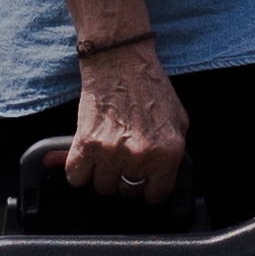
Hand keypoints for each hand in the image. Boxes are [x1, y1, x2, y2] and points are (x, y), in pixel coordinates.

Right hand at [58, 38, 187, 200]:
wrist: (120, 61)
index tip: (142, 180)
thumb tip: (164, 174)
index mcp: (167, 152)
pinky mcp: (86, 144)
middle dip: (124, 176)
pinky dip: (78, 170)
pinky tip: (87, 155)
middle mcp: (140, 156)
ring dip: (102, 172)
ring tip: (106, 151)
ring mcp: (112, 152)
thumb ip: (174, 151)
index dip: (148, 187)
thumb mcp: (178, 119)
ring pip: (101, 186)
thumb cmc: (149, 86)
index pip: (156, 194)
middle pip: (126, 191)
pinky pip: (76, 178)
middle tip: (123, 156)